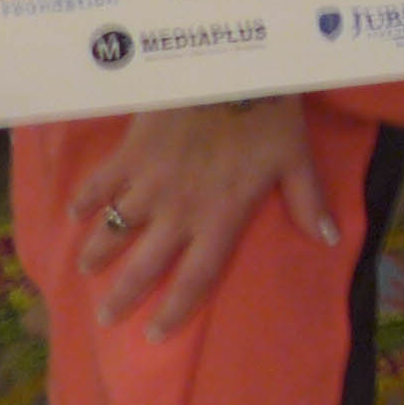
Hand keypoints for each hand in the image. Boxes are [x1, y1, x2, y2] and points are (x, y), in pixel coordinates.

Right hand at [67, 96, 334, 336]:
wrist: (232, 68)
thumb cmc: (270, 113)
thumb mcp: (295, 158)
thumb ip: (307, 201)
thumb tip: (330, 240)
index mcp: (220, 217)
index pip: (195, 277)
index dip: (173, 310)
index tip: (153, 336)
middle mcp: (179, 210)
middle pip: (143, 265)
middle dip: (121, 295)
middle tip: (105, 317)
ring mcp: (149, 183)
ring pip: (113, 229)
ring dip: (96, 251)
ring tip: (86, 267)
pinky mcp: (129, 154)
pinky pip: (98, 185)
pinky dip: (84, 201)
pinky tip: (74, 213)